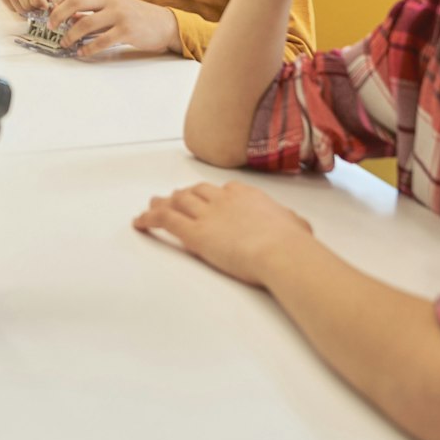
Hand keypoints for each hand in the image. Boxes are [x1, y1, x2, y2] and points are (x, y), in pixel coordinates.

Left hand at [47, 0, 179, 55]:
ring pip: (85, 23)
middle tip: (51, 26)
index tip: (50, 10)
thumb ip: (93, 8)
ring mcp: (118, 14)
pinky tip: (82, 53)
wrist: (163, 23)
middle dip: (58, 15)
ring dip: (70, 35)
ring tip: (64, 43)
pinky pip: (101, 41)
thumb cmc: (136, 15)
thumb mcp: (113, 4)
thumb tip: (69, 17)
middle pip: (75, 2)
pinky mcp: (126, 31)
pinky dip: (88, 49)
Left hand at [133, 181, 314, 287]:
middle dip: (183, 195)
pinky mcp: (193, 232)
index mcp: (247, 196)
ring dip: (162, 203)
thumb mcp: (297, 226)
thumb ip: (292, 223)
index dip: (211, 194)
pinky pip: (165, 220)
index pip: (224, 190)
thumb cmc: (292, 243)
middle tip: (173, 198)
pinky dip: (149, 219)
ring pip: (177, 202)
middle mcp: (223, 200)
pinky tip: (139, 222)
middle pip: (196, 192)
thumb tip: (299, 227)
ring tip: (152, 206)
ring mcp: (206, 214)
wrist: (280, 250)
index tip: (208, 198)